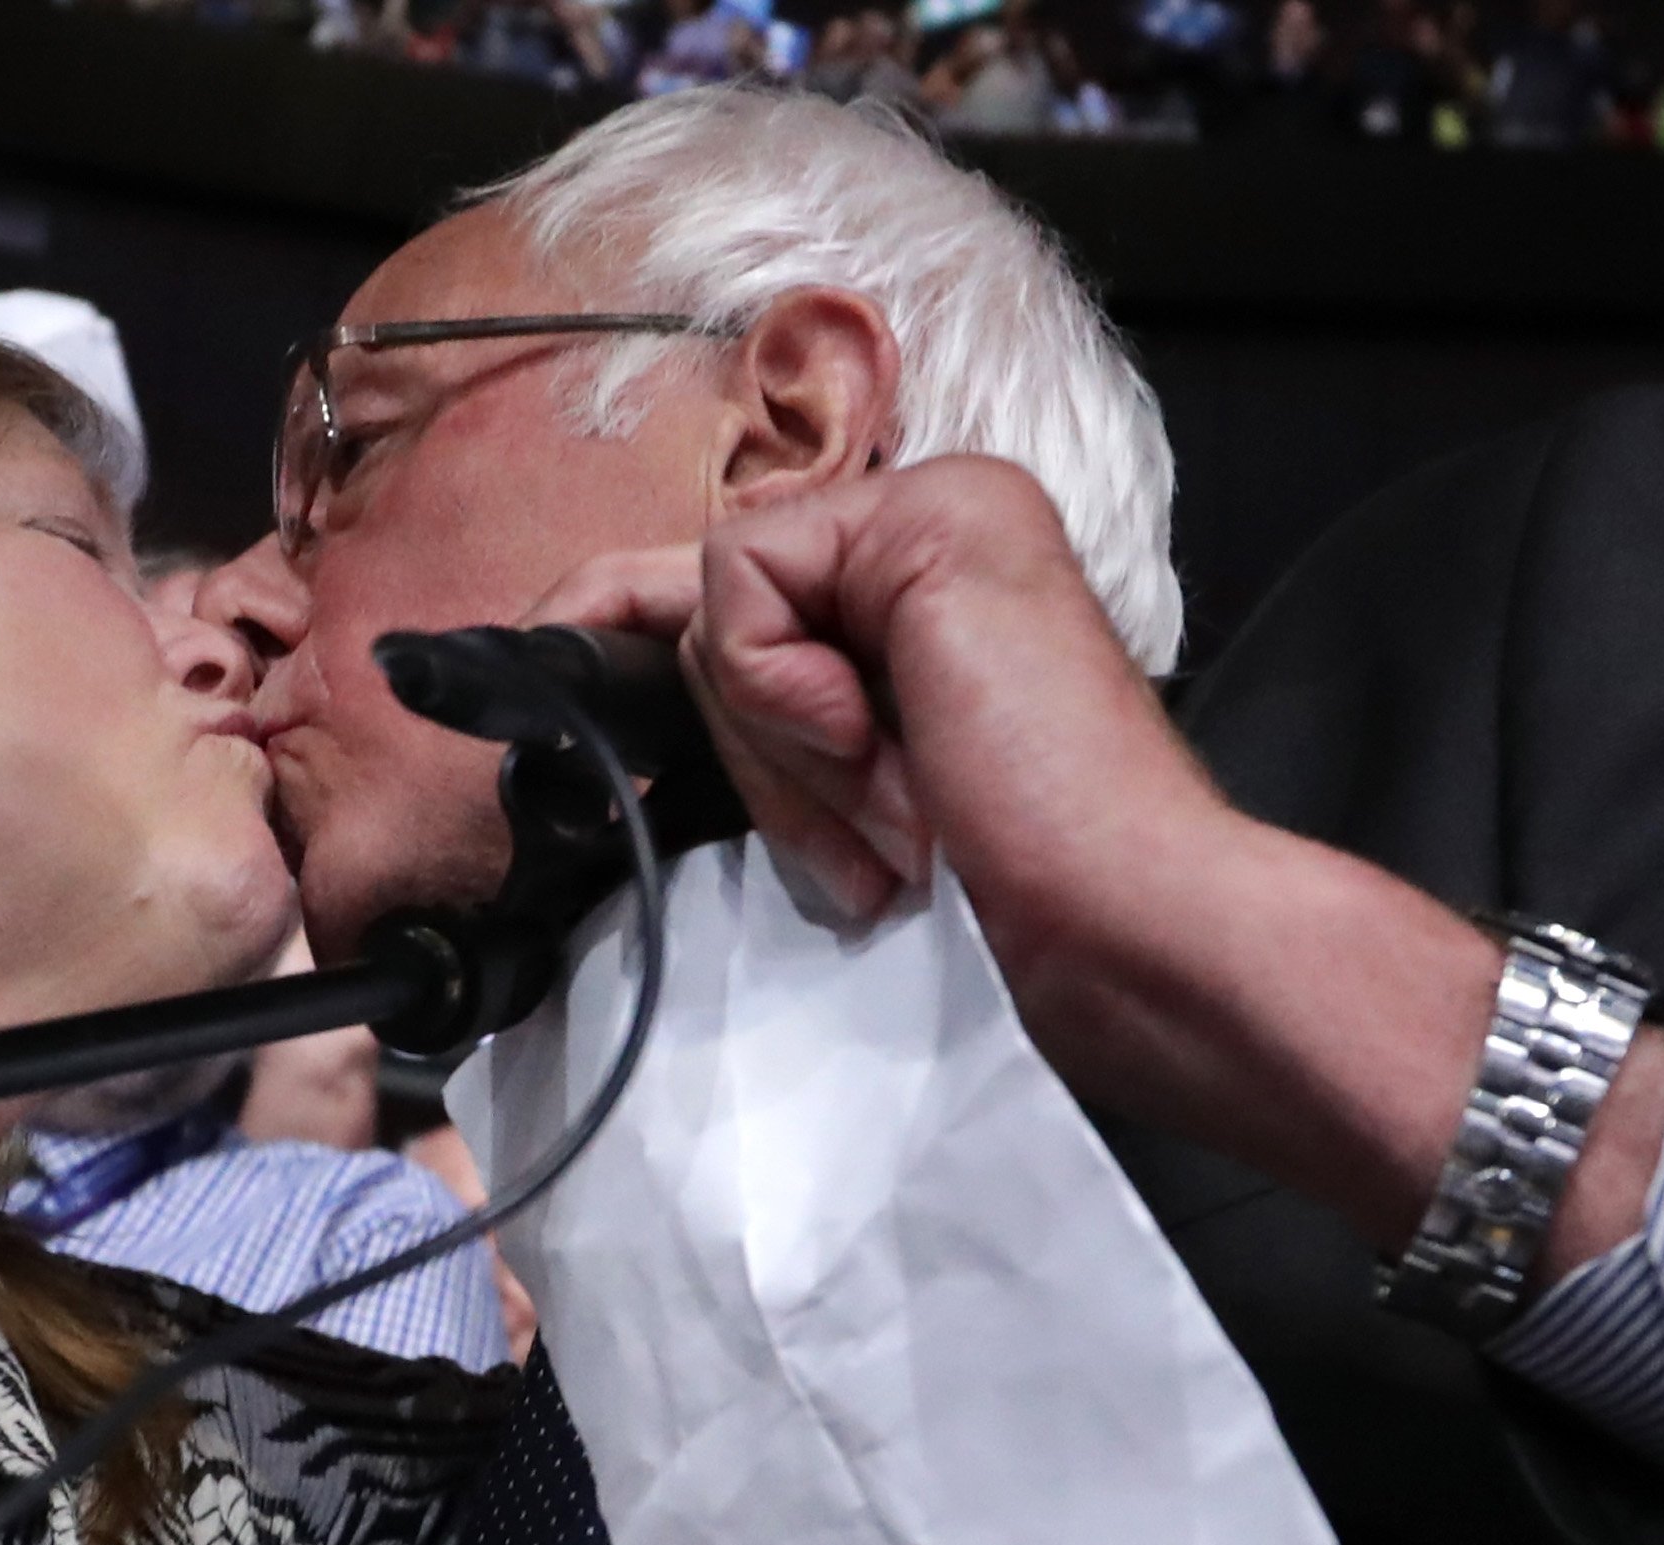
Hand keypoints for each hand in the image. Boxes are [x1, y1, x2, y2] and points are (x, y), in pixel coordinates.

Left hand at [529, 461, 1663, 1277]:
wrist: (1118, 916)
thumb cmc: (1011, 885)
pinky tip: (881, 747)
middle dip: (756, 751)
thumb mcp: (847, 784)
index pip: (737, 581)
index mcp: (926, 583)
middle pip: (719, 606)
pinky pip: (744, 589)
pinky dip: (784, 694)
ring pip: (725, 602)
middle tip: (867, 845)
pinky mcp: (928, 522)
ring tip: (898, 816)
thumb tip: (604, 645)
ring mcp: (938, 510)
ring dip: (783, 748)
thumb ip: (763, 705)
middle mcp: (933, 525)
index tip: (545, 644)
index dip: (622, 613)